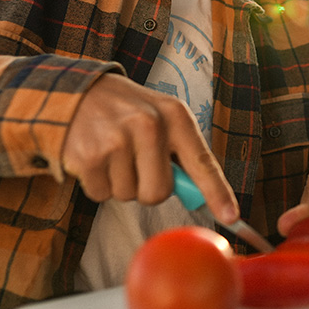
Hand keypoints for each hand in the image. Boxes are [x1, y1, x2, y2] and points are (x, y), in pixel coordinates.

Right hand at [62, 73, 237, 222]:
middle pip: (159, 193)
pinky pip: (101, 195)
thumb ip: (180, 153)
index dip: (218, 193)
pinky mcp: (89, 156)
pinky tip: (95, 157)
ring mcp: (118, 140)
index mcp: (175, 115)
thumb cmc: (128, 111)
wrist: (78, 91)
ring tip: (113, 152)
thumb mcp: (161, 116)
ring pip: (129, 196)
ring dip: (120, 183)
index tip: (231, 217)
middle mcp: (149, 125)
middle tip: (136, 162)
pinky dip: (98, 184)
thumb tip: (197, 197)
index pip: (202, 162)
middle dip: (147, 187)